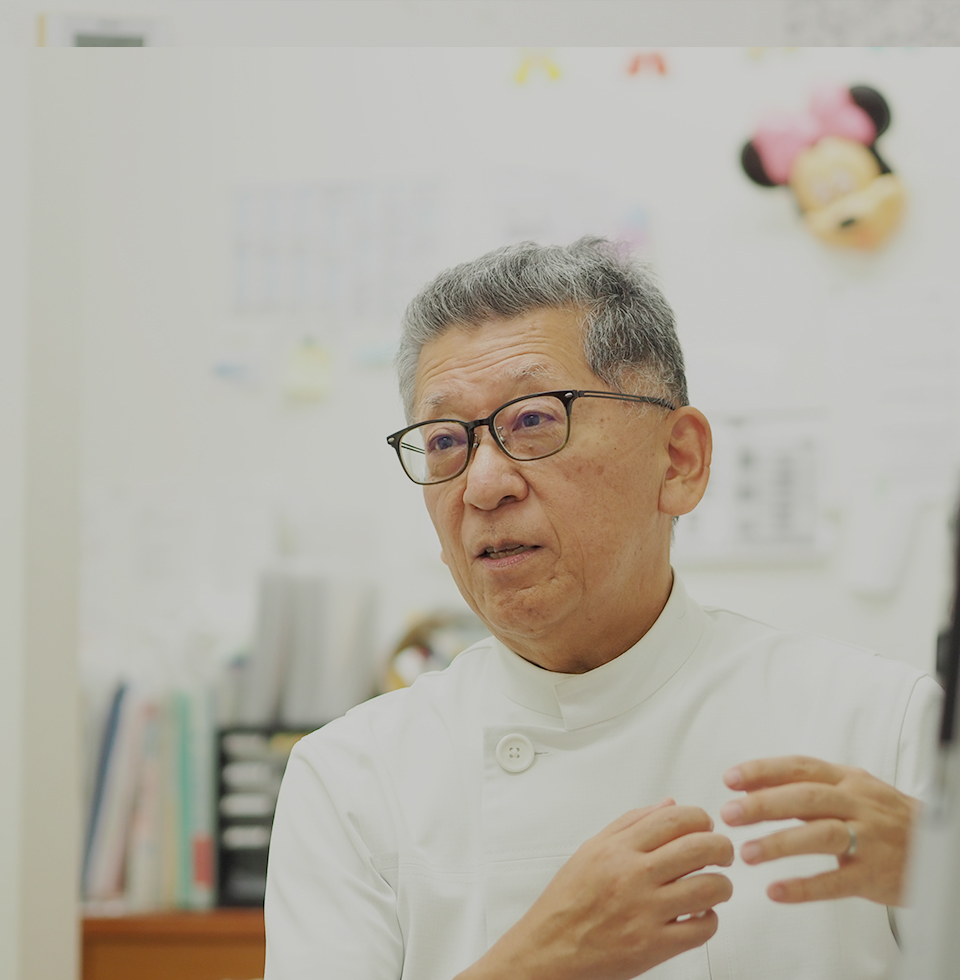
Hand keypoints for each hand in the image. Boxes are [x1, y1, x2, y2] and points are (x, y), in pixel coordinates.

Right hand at [462, 800, 733, 979]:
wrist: (548, 950)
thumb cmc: (566, 904)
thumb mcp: (590, 851)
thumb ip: (629, 824)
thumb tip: (667, 806)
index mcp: (617, 849)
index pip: (675, 819)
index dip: (700, 818)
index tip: (705, 825)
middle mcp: (633, 875)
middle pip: (699, 847)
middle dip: (722, 847)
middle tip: (721, 853)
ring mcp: (645, 911)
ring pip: (709, 887)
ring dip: (722, 885)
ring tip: (717, 885)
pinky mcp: (654, 946)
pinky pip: (701, 929)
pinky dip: (710, 920)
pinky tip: (700, 915)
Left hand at [720, 755, 919, 905]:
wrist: (936, 846)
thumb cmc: (882, 816)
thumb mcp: (849, 789)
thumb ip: (805, 787)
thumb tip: (750, 786)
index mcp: (846, 780)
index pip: (800, 767)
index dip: (764, 771)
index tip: (731, 779)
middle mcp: (857, 804)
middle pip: (806, 798)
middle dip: (764, 804)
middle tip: (729, 814)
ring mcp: (868, 839)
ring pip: (821, 835)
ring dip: (780, 843)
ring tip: (746, 853)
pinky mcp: (874, 875)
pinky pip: (837, 881)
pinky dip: (805, 887)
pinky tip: (776, 891)